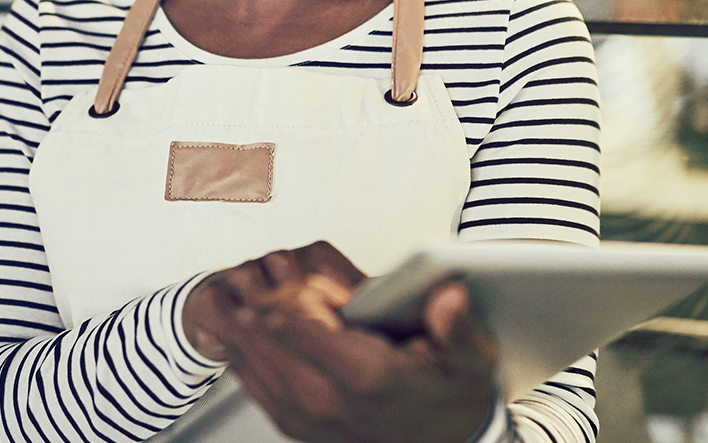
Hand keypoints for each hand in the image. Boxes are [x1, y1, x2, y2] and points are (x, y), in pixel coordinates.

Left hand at [193, 242, 498, 442]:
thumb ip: (457, 326)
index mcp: (368, 377)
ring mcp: (311, 420)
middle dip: (257, 309)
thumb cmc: (451, 398)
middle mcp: (332, 402)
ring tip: (237, 303)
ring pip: (258, 367)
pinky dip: (246, 359)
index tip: (292, 280)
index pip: (306, 330)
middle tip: (250, 281)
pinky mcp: (299, 429)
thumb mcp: (471, 360)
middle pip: (271, 345)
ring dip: (244, 334)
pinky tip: (244, 338)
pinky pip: (259, 389)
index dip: (290, 297)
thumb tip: (448, 296)